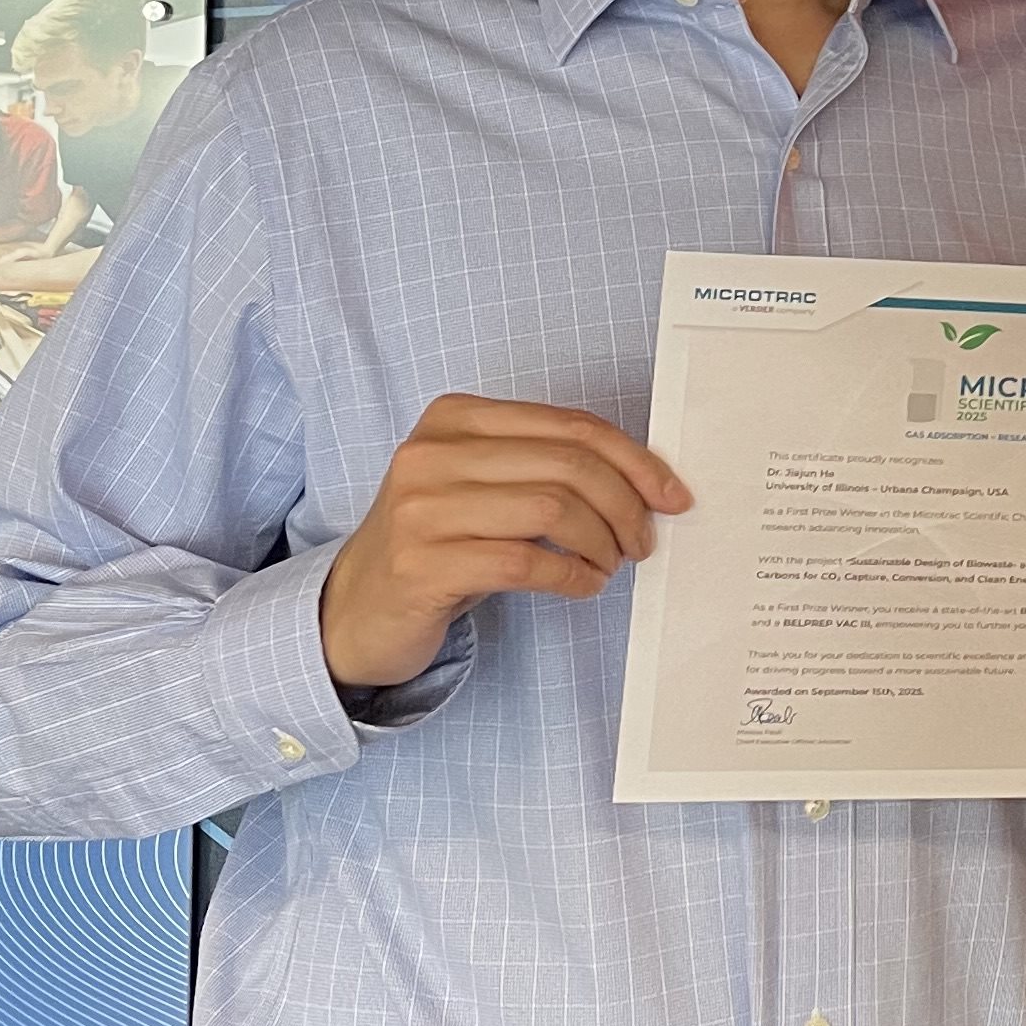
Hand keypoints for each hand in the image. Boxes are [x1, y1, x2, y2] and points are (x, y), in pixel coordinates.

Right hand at [320, 394, 691, 692]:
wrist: (354, 608)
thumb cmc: (437, 543)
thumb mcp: (481, 487)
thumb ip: (542, 467)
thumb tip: (645, 480)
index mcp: (453, 418)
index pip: (569, 426)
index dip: (633, 459)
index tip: (671, 494)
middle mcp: (432, 454)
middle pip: (568, 465)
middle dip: (624, 505)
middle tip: (642, 541)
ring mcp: (421, 509)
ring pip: (552, 510)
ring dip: (601, 542)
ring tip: (609, 564)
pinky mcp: (422, 565)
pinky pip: (525, 563)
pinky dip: (571, 575)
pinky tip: (582, 585)